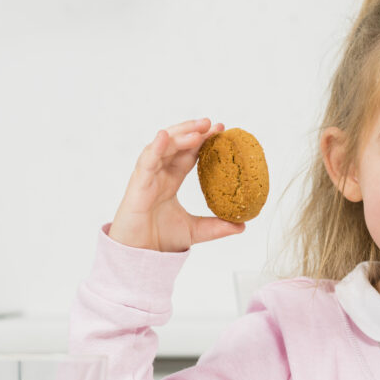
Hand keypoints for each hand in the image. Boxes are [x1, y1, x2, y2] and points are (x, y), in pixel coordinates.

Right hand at [108, 118, 244, 251]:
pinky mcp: (137, 185)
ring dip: (178, 136)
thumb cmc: (159, 240)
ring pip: (162, 148)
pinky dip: (154, 148)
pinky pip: (146, 162)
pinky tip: (164, 136)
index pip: (188, 155)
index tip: (220, 129)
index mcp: (171, 181)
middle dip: (192, 131)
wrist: (140, 256)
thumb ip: (217, 227)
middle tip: (211, 123)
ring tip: (197, 129)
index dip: (202, 141)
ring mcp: (147, 178)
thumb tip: (242, 225)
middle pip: (175, 145)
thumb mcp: (195, 231)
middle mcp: (159, 175)